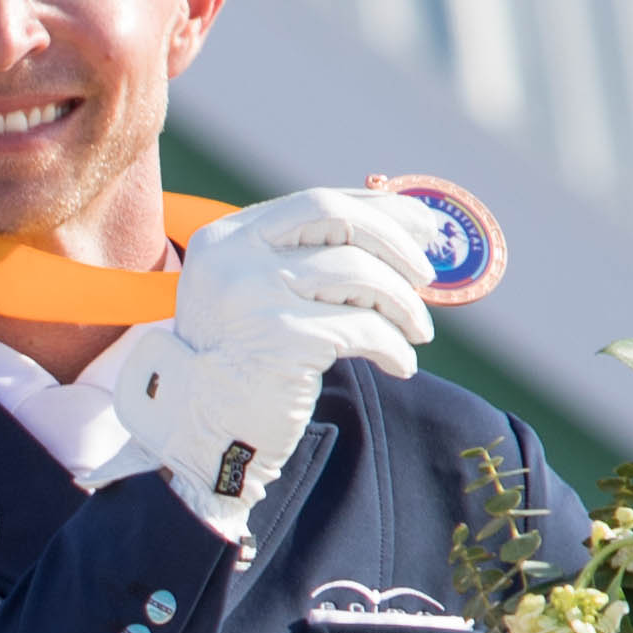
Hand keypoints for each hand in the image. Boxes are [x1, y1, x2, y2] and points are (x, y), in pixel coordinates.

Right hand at [171, 188, 442, 361]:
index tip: (424, 229)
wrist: (204, 430)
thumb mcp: (261, 293)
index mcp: (227, 237)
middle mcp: (235, 257)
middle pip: (341, 222)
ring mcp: (255, 295)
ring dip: (404, 303)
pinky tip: (400, 364)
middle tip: (428, 277)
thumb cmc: (244, 360)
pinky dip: (394, 346)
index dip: (381, 212)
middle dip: (398, 244)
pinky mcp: (282, 339)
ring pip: (361, 273)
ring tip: (416, 331)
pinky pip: (364, 329)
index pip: (319, 203)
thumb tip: (411, 225)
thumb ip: (310, 258)